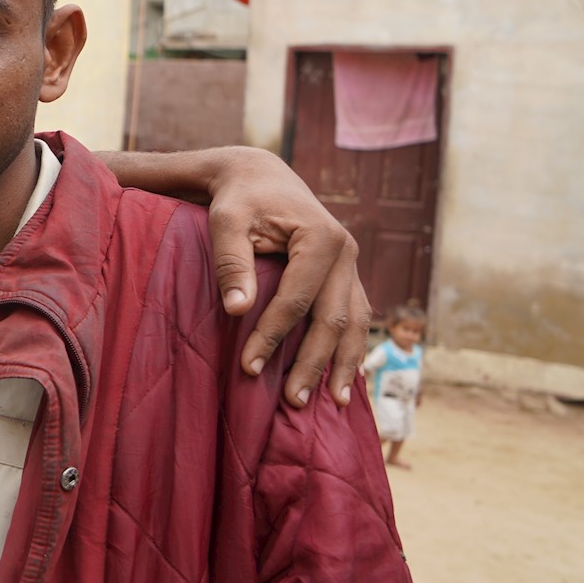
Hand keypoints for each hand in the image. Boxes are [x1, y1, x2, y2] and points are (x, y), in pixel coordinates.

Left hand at [204, 148, 370, 407]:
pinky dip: (352, 350)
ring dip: (344, 365)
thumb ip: (231, 262)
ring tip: (335, 404)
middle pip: (334, 319)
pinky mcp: (348, 278)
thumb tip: (237, 310)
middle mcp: (347, 253)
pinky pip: (358, 319)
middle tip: (293, 402)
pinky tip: (346, 381)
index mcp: (321, 238)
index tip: (248, 367)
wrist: (259, 178)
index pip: (298, 299)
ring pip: (357, 324)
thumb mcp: (226, 221)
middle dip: (313, 363)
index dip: (273, 335)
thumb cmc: (238, 200)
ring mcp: (352, 267)